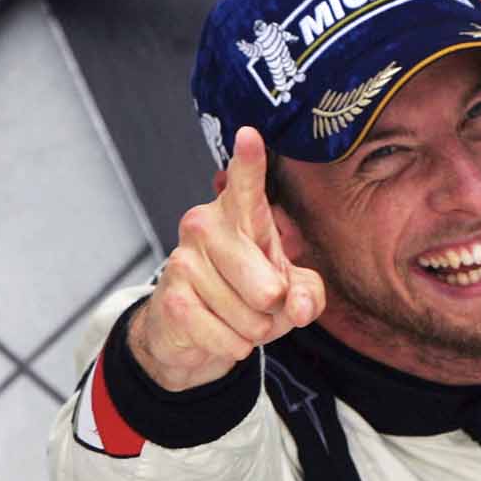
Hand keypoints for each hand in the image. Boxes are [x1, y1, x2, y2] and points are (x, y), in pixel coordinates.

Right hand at [130, 128, 324, 390]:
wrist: (192, 333)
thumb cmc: (249, 296)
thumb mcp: (292, 290)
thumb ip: (309, 294)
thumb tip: (297, 305)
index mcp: (241, 213)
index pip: (246, 185)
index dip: (248, 163)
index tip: (249, 135)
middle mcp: (205, 225)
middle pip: (269, 285)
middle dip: (275, 308)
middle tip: (261, 301)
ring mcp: (183, 259)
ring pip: (250, 316)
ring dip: (253, 329)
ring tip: (235, 315)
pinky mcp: (171, 297)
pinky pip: (228, 337)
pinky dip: (233, 346)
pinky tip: (219, 332)